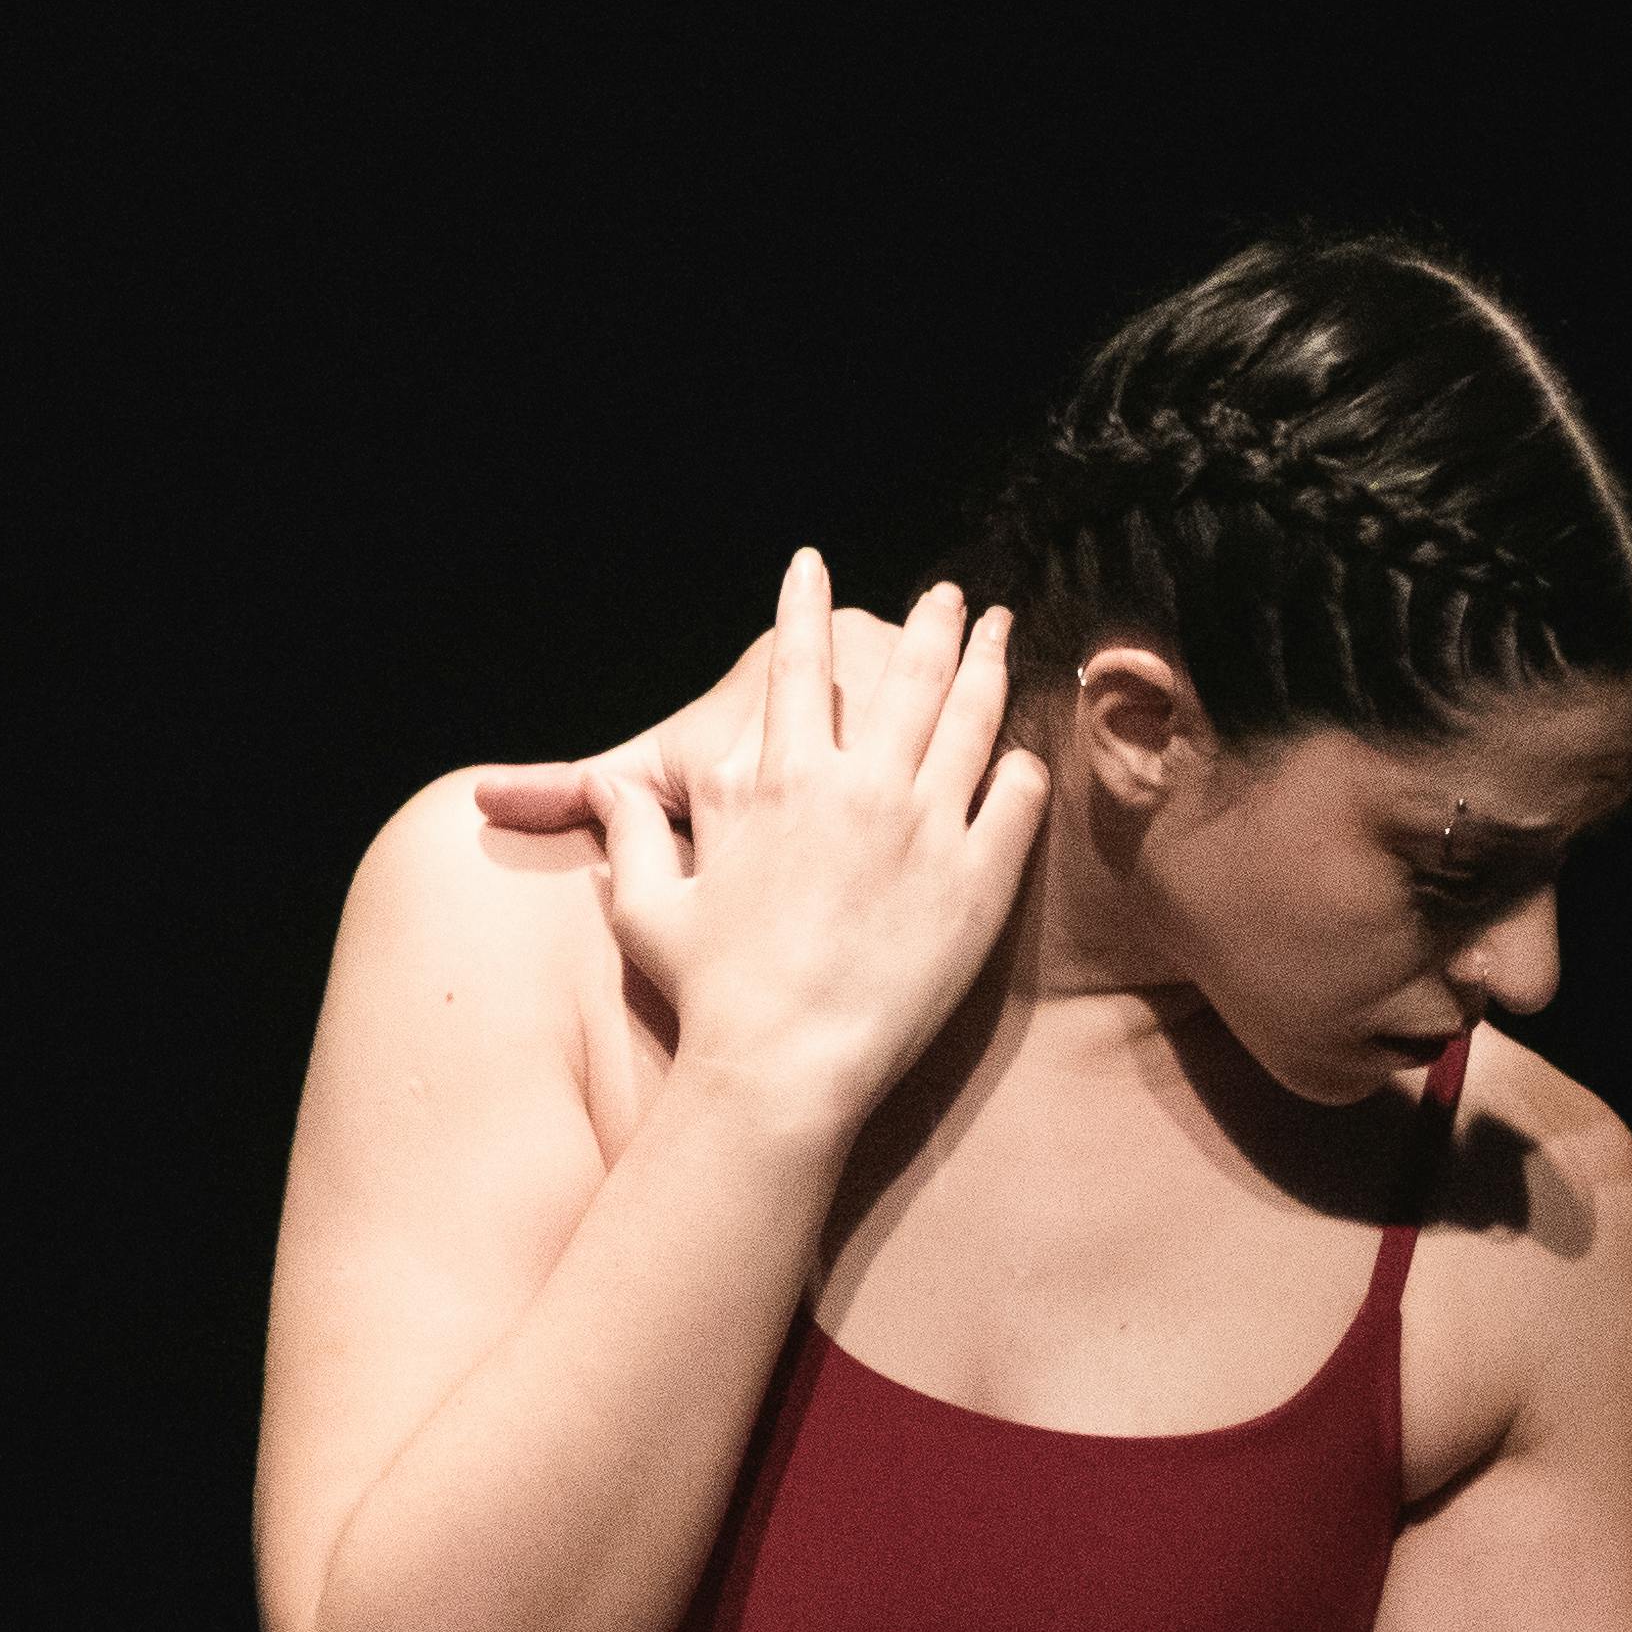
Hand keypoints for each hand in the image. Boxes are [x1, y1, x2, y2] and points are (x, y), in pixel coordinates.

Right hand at [556, 552, 1044, 1128]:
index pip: (796, 664)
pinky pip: (1017, 797)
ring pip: (971, 716)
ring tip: (1000, 628)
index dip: (803, 603)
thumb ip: (634, 834)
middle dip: (929, 621)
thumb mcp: (649, 908)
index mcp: (775, 780)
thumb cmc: (709, 995)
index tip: (812, 563)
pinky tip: (1026, 751)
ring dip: (988, 662)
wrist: (782, 1067)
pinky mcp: (979, 878)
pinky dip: (1024, 765)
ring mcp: (926, 827)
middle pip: (906, 674)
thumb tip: (605, 788)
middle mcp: (856, 786)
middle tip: (948, 593)